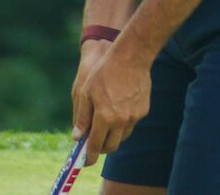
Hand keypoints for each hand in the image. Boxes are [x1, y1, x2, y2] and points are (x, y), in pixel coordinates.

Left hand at [72, 43, 151, 165]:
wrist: (131, 57)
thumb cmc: (104, 72)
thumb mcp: (85, 92)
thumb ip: (82, 117)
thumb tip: (77, 136)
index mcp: (104, 117)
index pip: (95, 145)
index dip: (89, 156)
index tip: (84, 162)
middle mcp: (120, 121)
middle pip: (111, 146)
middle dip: (101, 148)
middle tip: (93, 142)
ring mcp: (133, 116)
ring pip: (122, 136)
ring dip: (112, 136)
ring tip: (105, 122)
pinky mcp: (143, 111)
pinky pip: (131, 124)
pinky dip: (123, 123)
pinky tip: (118, 108)